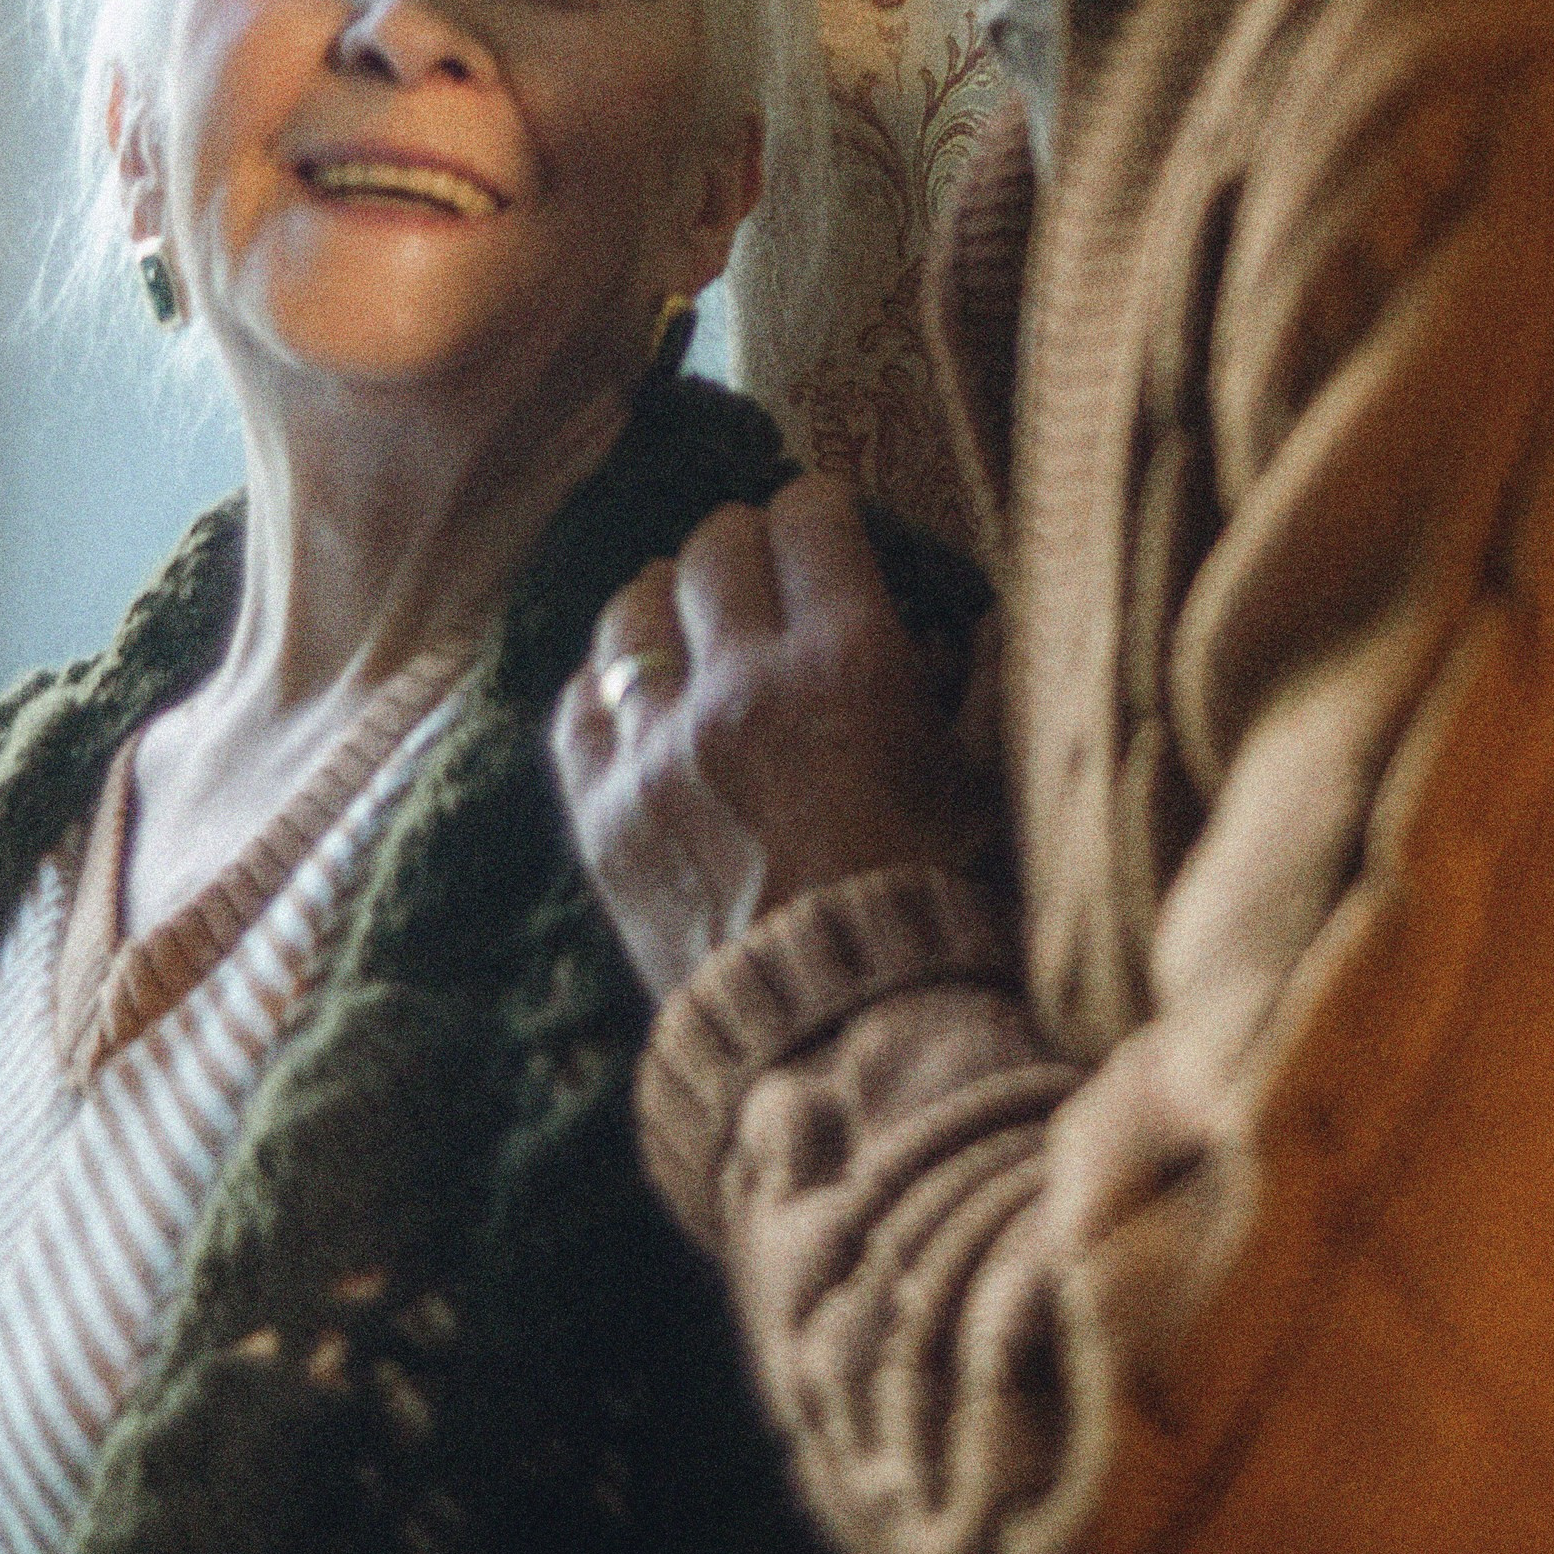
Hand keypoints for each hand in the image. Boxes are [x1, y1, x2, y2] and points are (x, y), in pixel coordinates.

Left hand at [553, 475, 989, 999]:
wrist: (842, 1036)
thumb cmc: (932, 906)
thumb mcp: (976, 780)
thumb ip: (970, 681)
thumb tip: (969, 616)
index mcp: (848, 663)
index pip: (808, 516)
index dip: (819, 516)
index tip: (825, 536)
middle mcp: (741, 687)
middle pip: (713, 546)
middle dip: (744, 548)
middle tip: (764, 579)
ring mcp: (657, 750)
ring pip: (631, 608)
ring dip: (667, 606)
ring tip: (691, 630)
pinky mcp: (600, 814)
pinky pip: (578, 705)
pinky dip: (606, 691)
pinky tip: (638, 704)